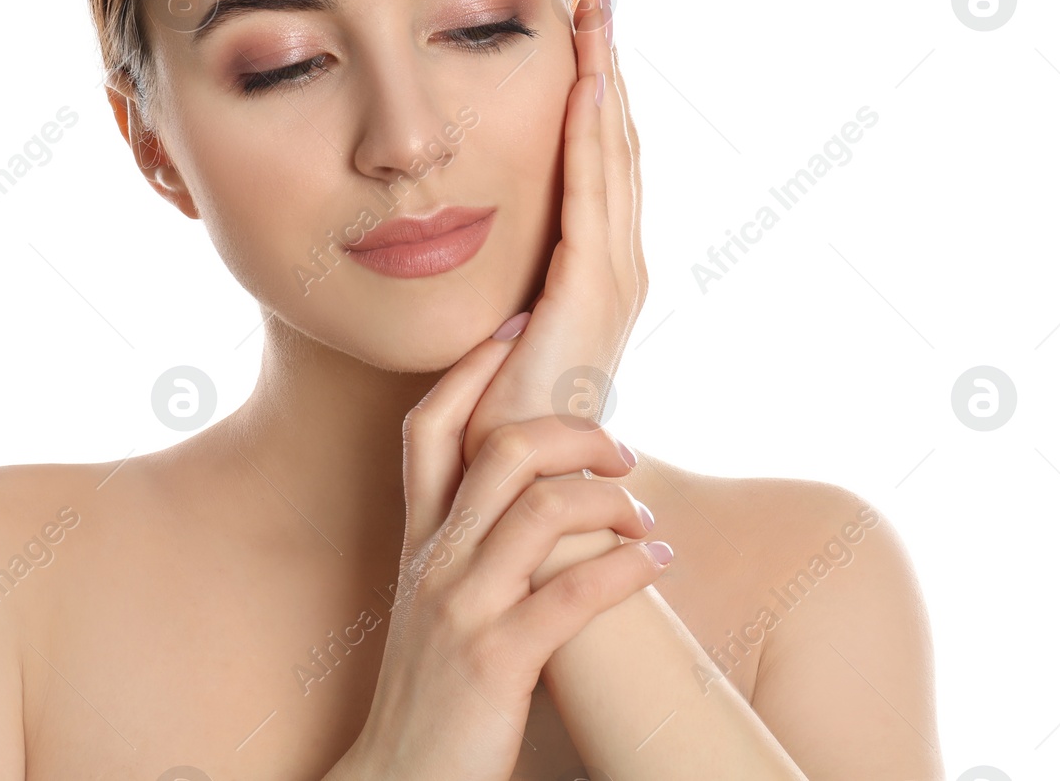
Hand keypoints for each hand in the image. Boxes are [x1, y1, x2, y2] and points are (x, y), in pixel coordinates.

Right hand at [335, 334, 666, 780]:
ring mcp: (461, 608)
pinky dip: (628, 569)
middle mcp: (434, 559)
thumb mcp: (436, 601)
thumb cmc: (435, 689)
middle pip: (499, 448)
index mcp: (419, 539)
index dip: (473, 368)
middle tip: (622, 448)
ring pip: (543, 510)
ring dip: (613, 501)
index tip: (520, 324)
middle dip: (574, 430)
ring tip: (647, 519)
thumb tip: (537, 496)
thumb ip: (470, 544)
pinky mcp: (496, 660)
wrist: (399, 780)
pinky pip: (572, 593)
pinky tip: (660, 565)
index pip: (430, 427)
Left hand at [459, 0, 645, 468]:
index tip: (575, 25)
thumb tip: (452, 228)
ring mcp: (614, 278)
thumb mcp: (494, 326)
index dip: (591, 88)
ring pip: (611, 154)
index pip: (596, 158)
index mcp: (595, 268)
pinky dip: (591, 134)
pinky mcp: (592, 292)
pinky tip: (584, 81)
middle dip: (605, 63)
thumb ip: (496, 278)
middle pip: (614, 142)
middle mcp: (618, 265)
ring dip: (604, 78)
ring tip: (594, 10)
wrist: (518, 493)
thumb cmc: (491, 419)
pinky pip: (591, 194)